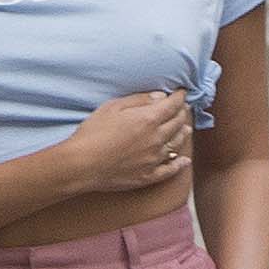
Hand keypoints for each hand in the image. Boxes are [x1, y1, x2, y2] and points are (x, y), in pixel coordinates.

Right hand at [60, 90, 194, 195]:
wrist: (82, 165)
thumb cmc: (93, 133)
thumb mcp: (112, 107)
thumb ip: (138, 101)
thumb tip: (160, 97)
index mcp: (148, 119)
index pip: (172, 105)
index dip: (179, 97)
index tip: (181, 92)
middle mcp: (156, 139)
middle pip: (178, 124)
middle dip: (182, 113)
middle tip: (183, 108)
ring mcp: (154, 159)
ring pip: (177, 145)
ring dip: (183, 134)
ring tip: (186, 129)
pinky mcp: (148, 176)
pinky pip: (170, 170)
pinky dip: (180, 165)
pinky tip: (185, 161)